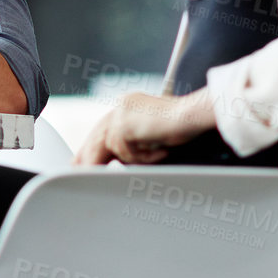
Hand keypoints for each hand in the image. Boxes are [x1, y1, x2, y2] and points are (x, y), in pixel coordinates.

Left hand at [74, 90, 214, 164]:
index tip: (82, 161)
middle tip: (81, 173)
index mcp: (127, 104)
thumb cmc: (184, 124)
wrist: (195, 114)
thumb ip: (134, 138)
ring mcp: (121, 113)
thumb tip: (118, 158)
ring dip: (137, 157)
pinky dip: (144, 156)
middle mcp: (121, 105)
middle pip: (98, 136)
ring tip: (159, 154)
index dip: (94, 145)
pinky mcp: (124, 125)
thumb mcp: (153, 131)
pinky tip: (162, 150)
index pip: (104, 127)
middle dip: (90, 157)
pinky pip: (126, 152)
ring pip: (114, 148)